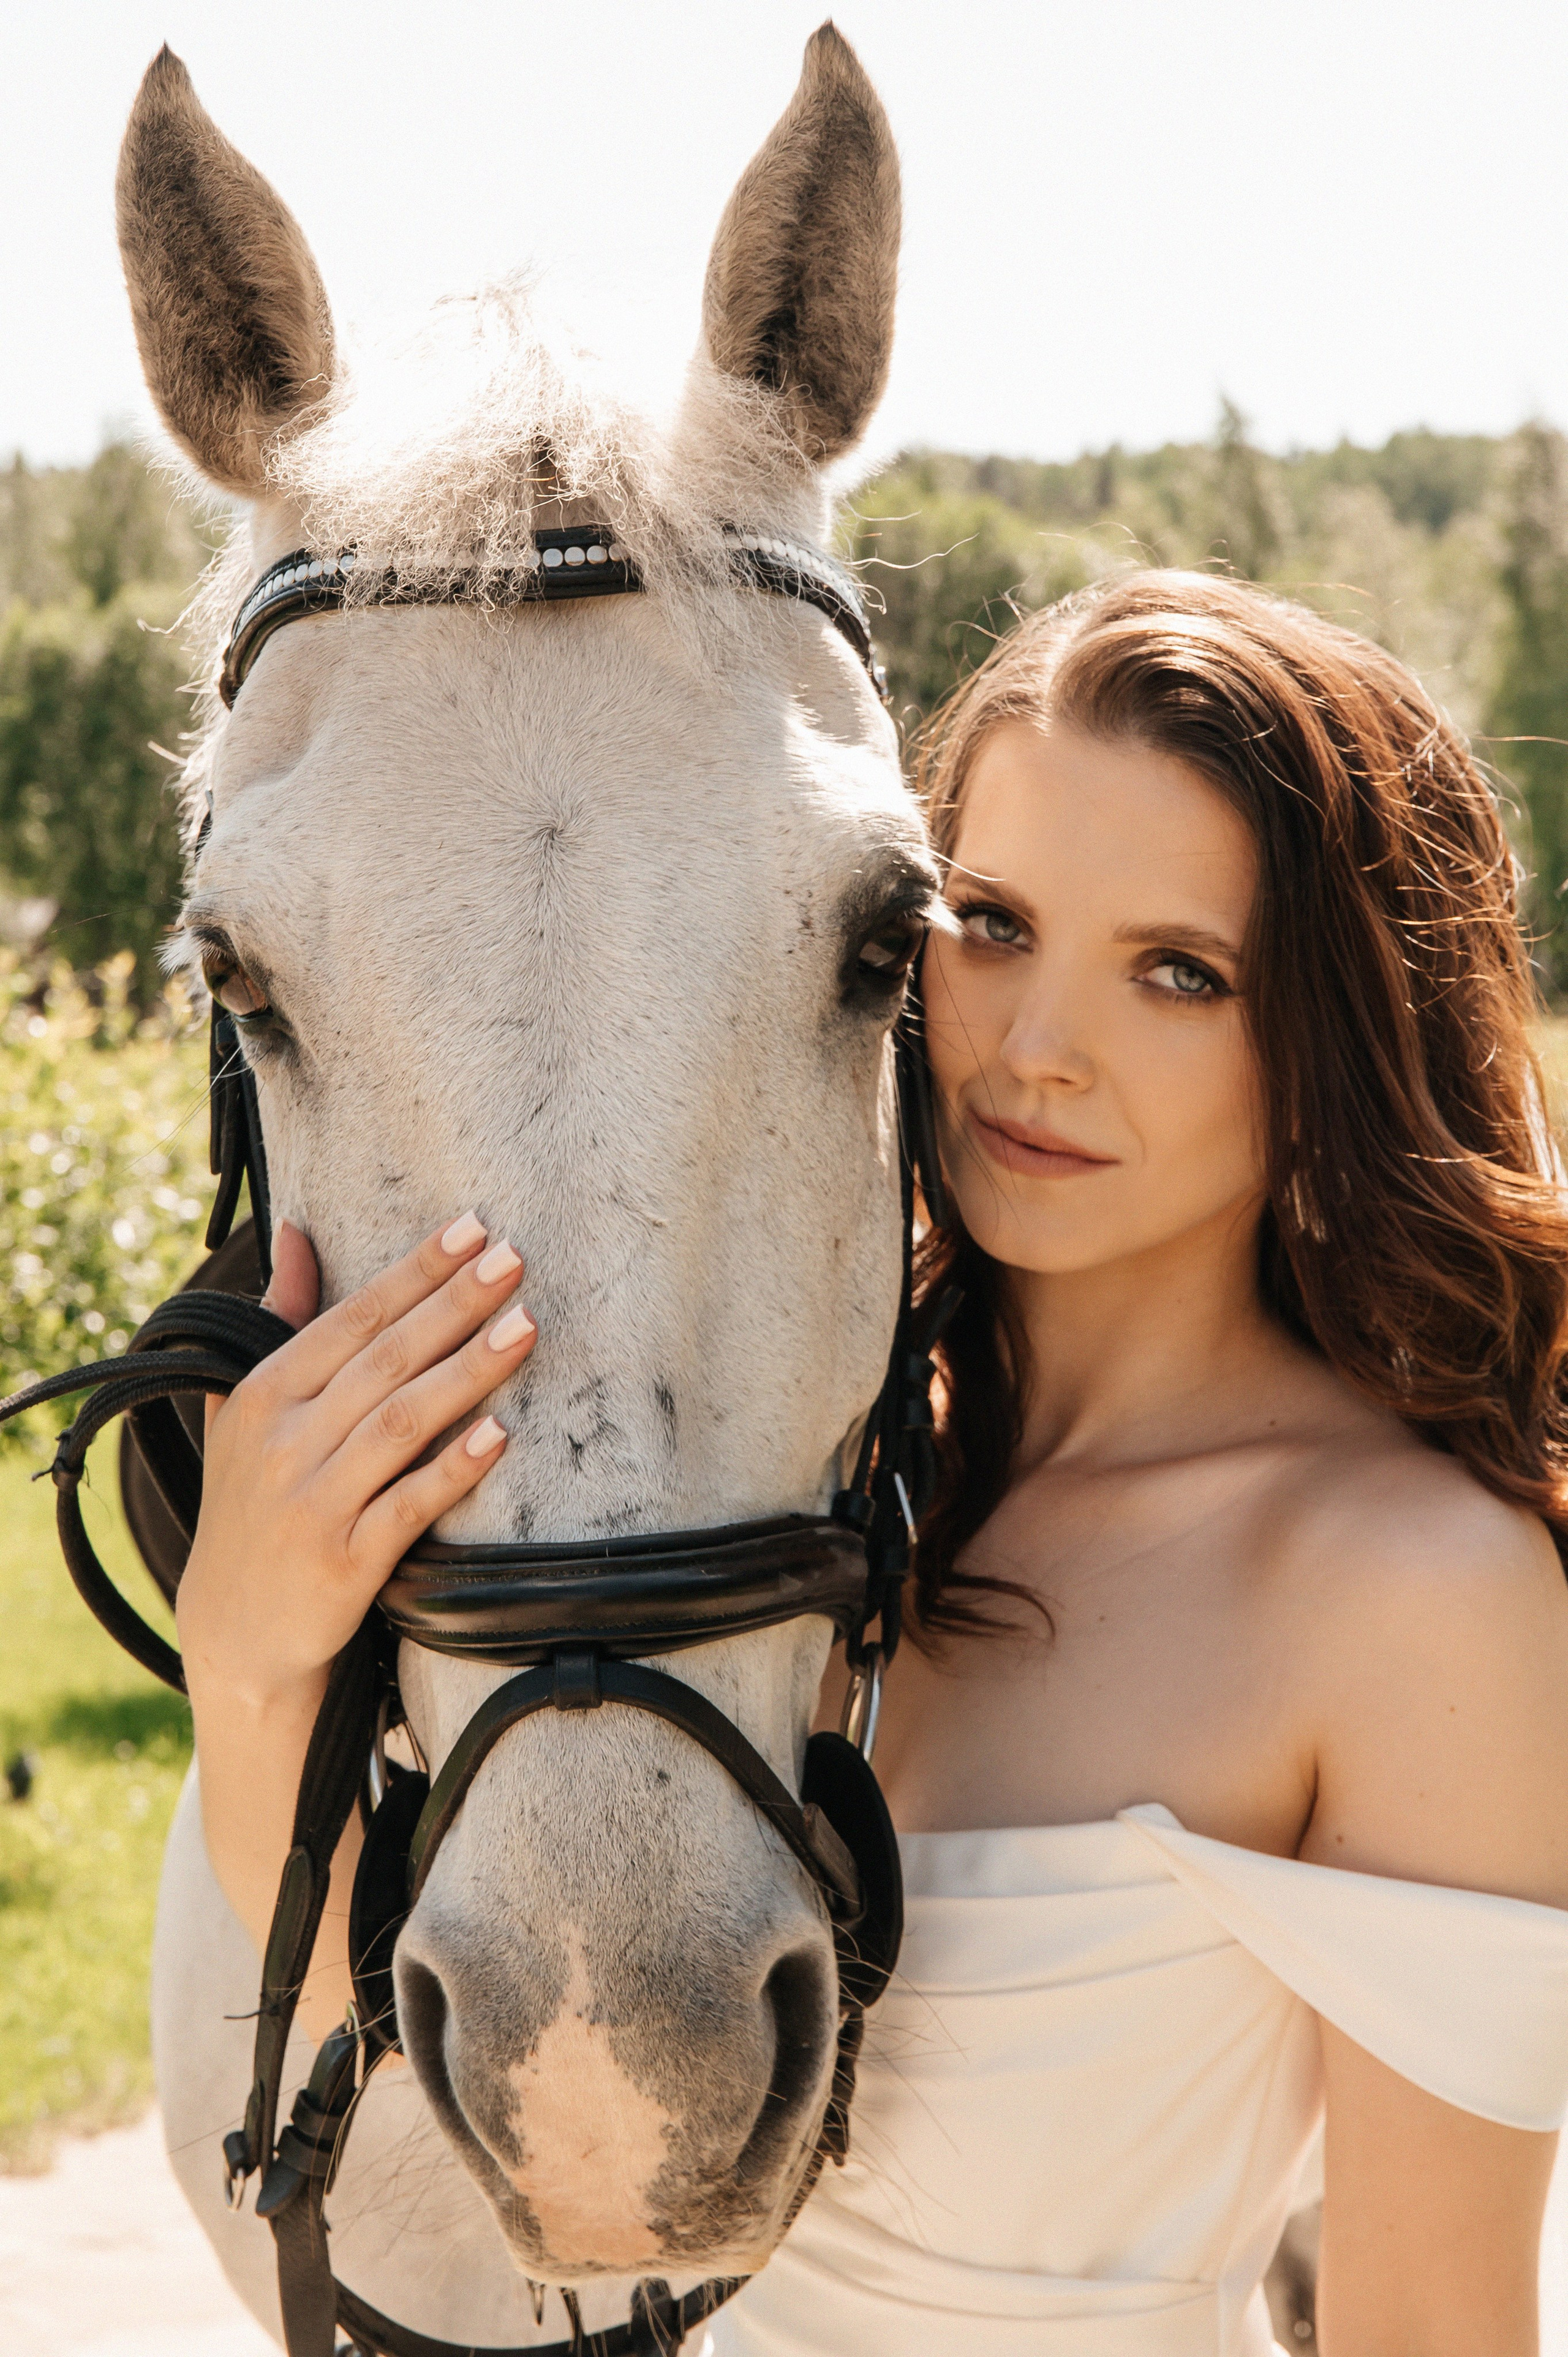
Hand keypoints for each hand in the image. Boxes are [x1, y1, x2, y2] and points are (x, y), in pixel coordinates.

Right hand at [176, 1211, 536, 1715]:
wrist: (235, 1633)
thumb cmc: (251, 1503)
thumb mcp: (244, 1410)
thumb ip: (275, 1319)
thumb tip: (296, 1232)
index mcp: (263, 1396)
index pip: (351, 1318)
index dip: (415, 1272)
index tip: (473, 1229)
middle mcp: (284, 1444)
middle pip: (385, 1360)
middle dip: (454, 1304)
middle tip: (514, 1258)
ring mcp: (313, 1505)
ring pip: (402, 1424)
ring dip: (468, 1372)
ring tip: (526, 1327)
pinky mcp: (344, 1565)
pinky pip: (408, 1506)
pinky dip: (453, 1468)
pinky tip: (499, 1434)